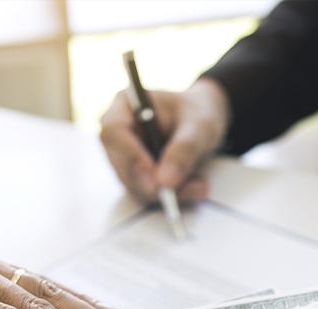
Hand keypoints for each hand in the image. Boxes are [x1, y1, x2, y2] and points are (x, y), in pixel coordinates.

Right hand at [99, 78, 228, 202]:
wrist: (203, 123)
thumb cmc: (199, 112)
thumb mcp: (199, 126)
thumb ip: (183, 150)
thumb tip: (164, 182)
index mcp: (125, 105)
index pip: (114, 132)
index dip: (131, 156)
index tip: (154, 177)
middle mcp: (118, 133)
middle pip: (121, 164)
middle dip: (150, 183)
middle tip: (176, 193)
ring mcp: (124, 156)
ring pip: (134, 184)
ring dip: (164, 192)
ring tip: (198, 188)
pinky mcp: (136, 175)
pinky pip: (147, 191)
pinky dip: (171, 194)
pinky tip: (194, 189)